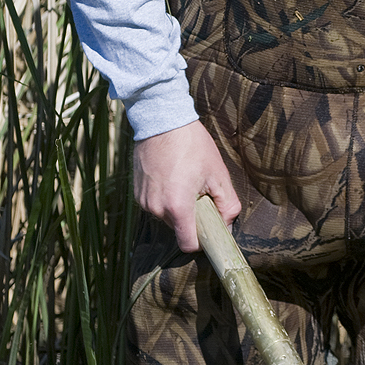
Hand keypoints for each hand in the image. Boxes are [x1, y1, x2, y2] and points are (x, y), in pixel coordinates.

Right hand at [133, 122, 240, 252]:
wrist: (162, 119)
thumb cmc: (192, 145)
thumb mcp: (218, 174)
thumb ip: (228, 206)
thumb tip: (227, 227)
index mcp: (177, 207)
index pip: (188, 245)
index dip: (202, 241)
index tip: (210, 228)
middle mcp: (156, 208)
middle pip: (178, 229)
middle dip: (192, 218)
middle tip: (200, 194)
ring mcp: (143, 201)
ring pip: (166, 217)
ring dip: (177, 207)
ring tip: (184, 181)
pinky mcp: (136, 192)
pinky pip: (155, 205)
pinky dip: (165, 198)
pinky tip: (172, 177)